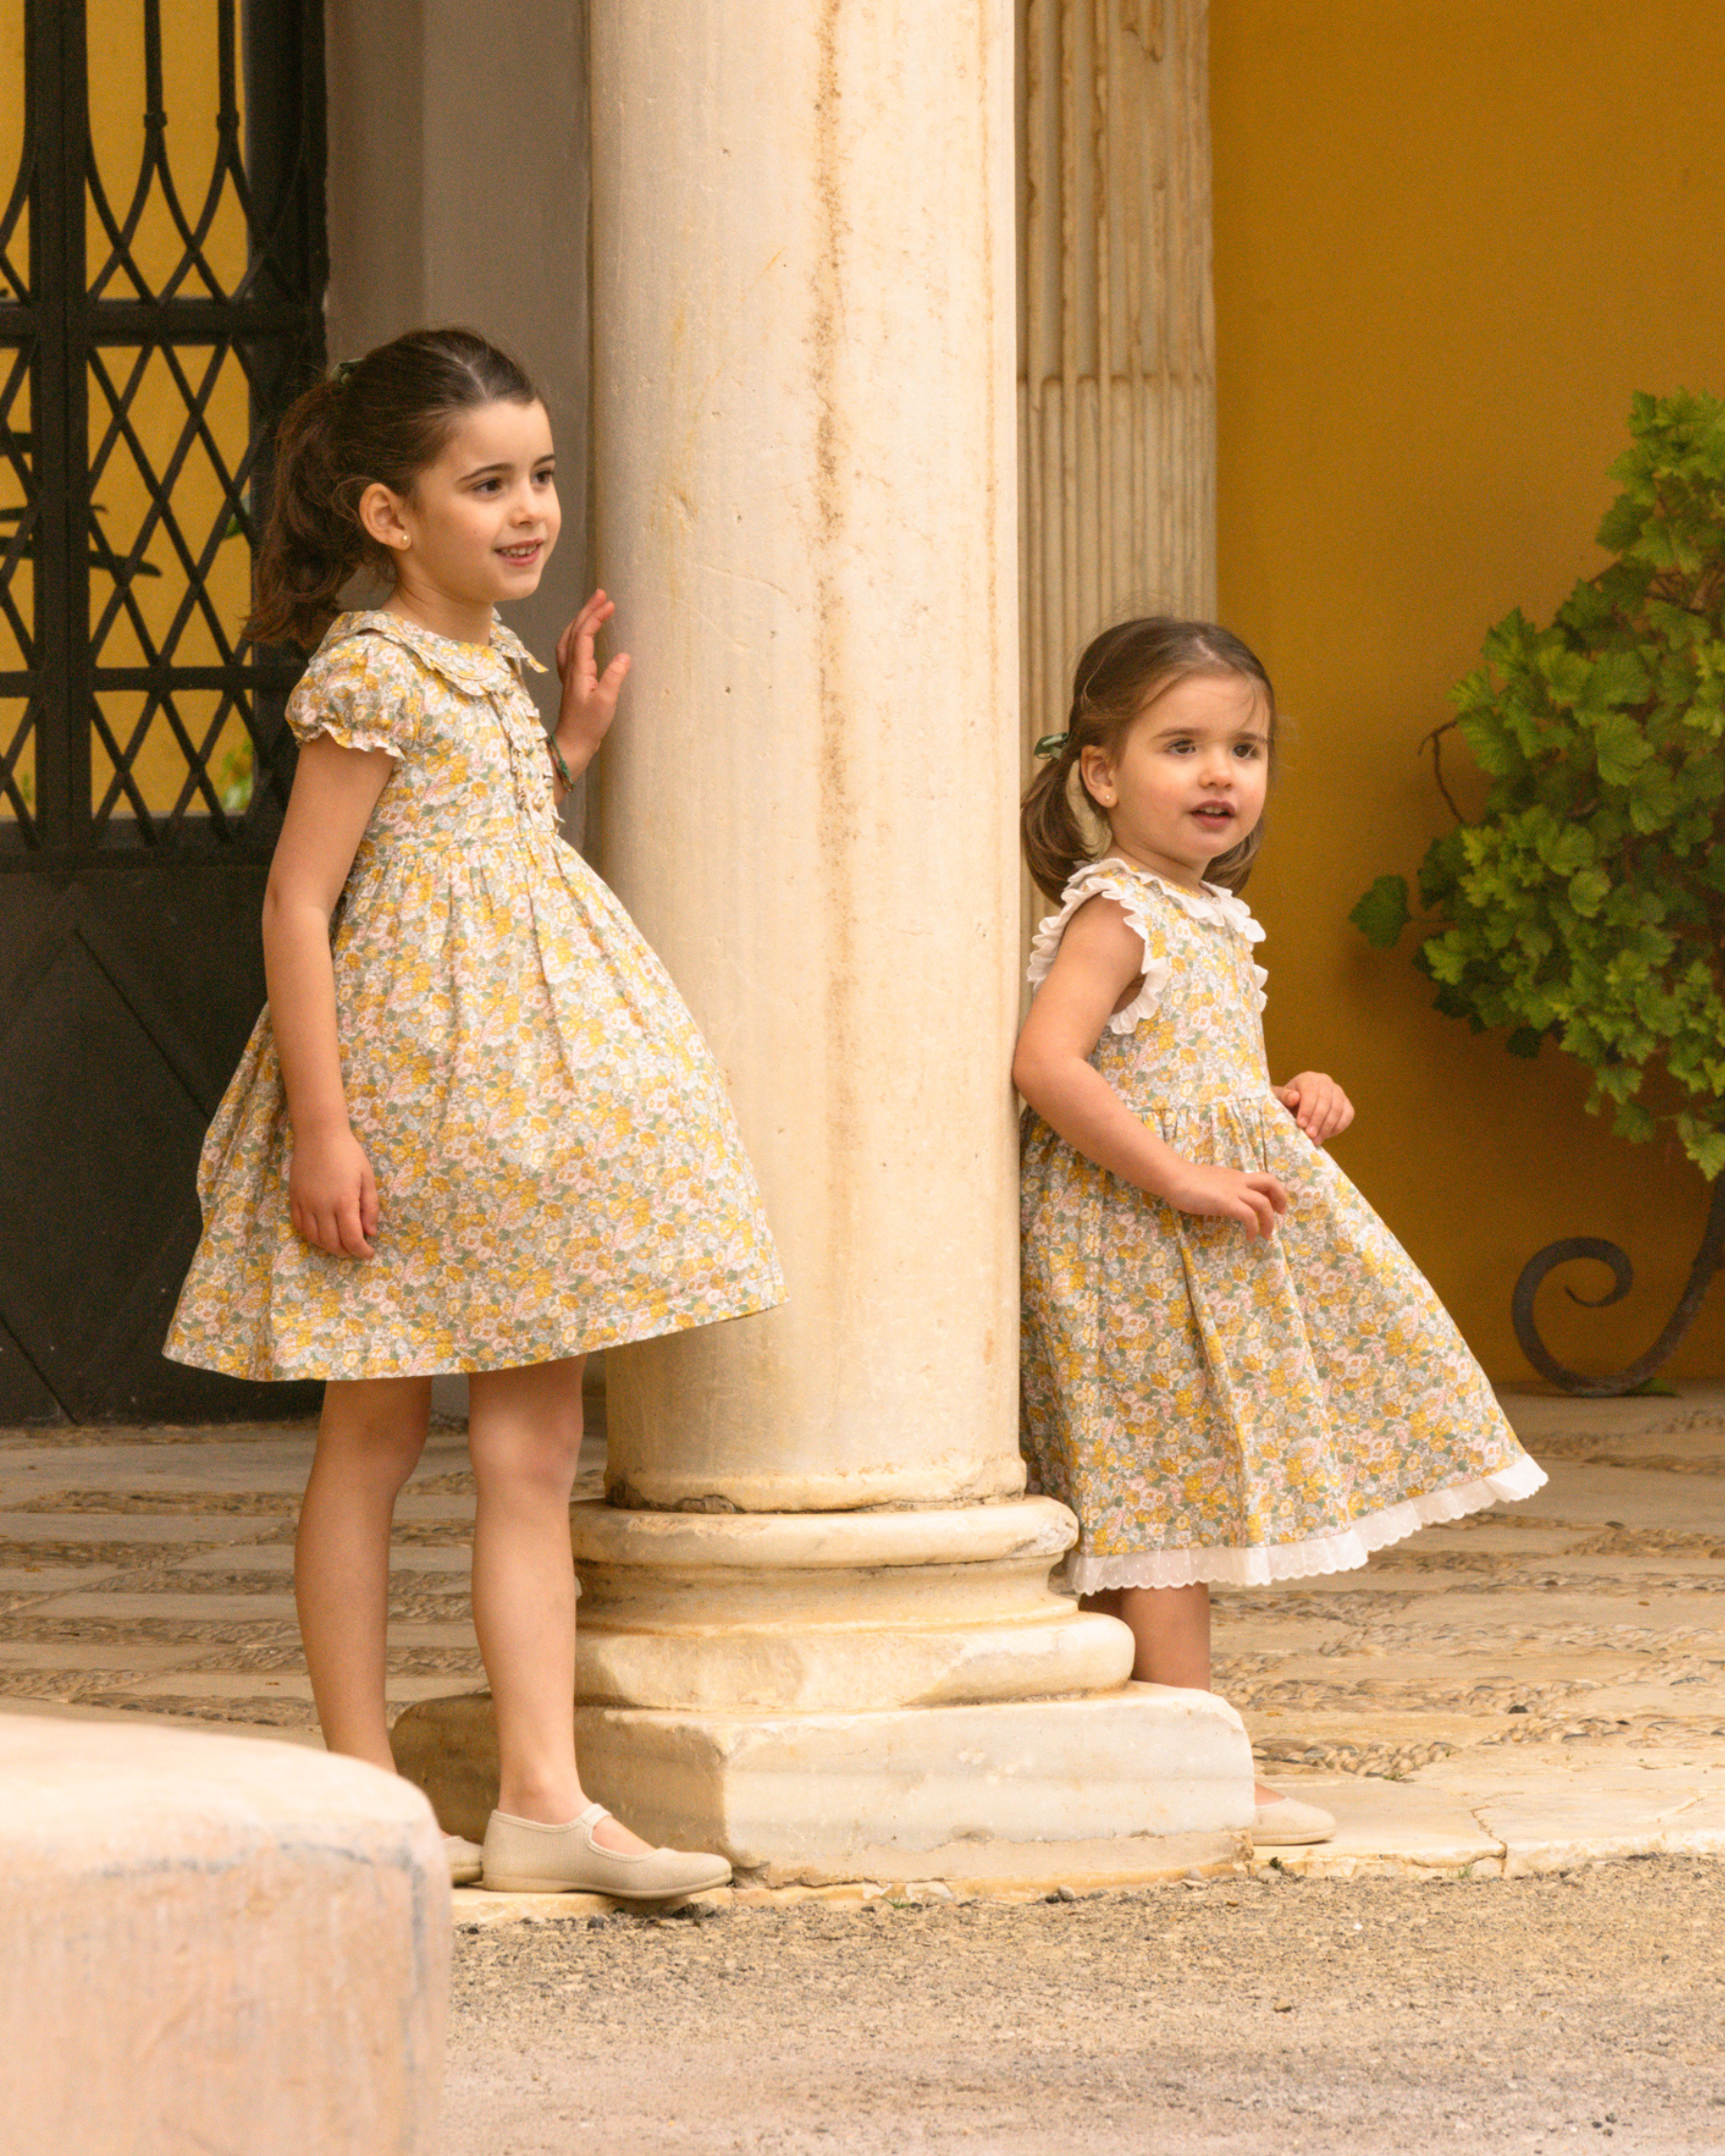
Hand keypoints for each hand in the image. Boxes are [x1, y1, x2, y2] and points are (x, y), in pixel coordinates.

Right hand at [288, 1125, 378, 1258]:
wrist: (319, 1135)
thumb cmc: (348, 1154)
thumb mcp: (367, 1178)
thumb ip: (370, 1207)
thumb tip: (370, 1233)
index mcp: (343, 1202)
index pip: (352, 1239)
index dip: (361, 1252)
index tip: (368, 1253)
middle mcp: (321, 1207)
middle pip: (331, 1243)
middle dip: (345, 1251)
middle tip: (355, 1249)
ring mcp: (305, 1203)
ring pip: (313, 1238)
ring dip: (328, 1246)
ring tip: (340, 1243)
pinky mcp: (293, 1198)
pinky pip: (299, 1225)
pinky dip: (311, 1235)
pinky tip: (321, 1232)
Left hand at [553, 589, 630, 769]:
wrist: (572, 744)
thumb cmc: (587, 727)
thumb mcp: (605, 703)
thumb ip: (614, 678)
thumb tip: (624, 656)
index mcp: (578, 670)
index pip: (584, 635)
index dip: (595, 617)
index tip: (610, 604)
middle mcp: (570, 668)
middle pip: (574, 631)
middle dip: (587, 611)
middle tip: (602, 595)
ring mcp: (569, 673)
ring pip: (569, 638)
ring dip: (580, 620)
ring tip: (594, 608)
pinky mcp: (572, 680)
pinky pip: (570, 649)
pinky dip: (576, 635)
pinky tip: (583, 636)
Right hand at [1161, 1159, 1289, 1238]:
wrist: (1174, 1177)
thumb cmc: (1185, 1180)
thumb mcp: (1210, 1181)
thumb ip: (1220, 1188)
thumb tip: (1222, 1198)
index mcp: (1235, 1176)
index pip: (1262, 1179)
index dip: (1273, 1191)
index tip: (1275, 1204)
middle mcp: (1238, 1181)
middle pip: (1270, 1182)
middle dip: (1280, 1199)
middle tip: (1280, 1215)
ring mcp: (1233, 1191)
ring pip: (1263, 1203)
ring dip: (1269, 1221)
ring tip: (1266, 1235)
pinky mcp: (1226, 1202)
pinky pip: (1248, 1216)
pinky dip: (1253, 1228)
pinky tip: (1250, 1237)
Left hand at [1273, 1071, 1353, 1145]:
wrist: (1296, 1107)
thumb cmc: (1286, 1103)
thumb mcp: (1279, 1099)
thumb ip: (1284, 1097)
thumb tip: (1295, 1097)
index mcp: (1309, 1078)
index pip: (1311, 1091)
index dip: (1307, 1109)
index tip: (1301, 1124)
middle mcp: (1326, 1082)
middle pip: (1326, 1101)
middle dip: (1317, 1120)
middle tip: (1309, 1135)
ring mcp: (1338, 1092)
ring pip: (1337, 1109)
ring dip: (1327, 1127)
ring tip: (1315, 1140)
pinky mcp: (1346, 1104)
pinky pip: (1347, 1115)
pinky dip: (1338, 1127)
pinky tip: (1325, 1136)